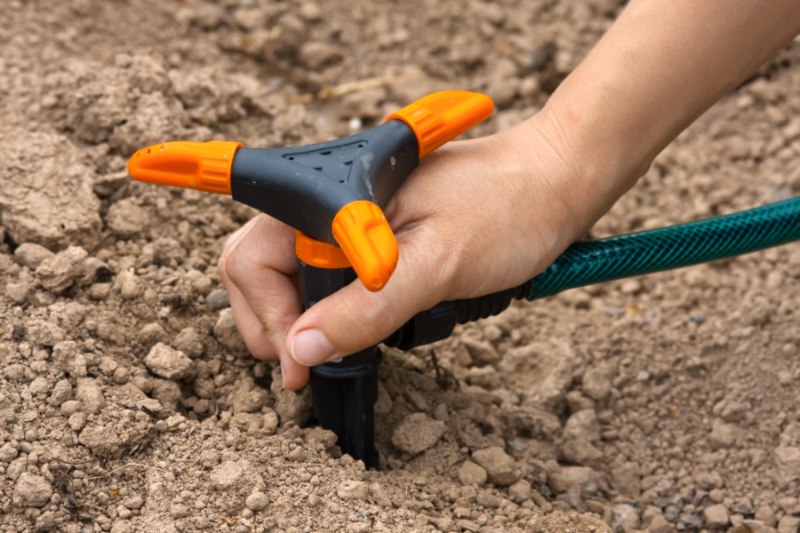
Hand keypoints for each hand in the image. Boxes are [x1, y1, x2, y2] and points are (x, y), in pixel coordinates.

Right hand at [217, 113, 602, 389]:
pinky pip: (334, 279)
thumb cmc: (507, 206)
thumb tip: (302, 348)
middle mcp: (330, 204)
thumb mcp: (437, 262)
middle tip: (309, 370)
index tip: (299, 366)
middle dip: (278, 325)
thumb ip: (368, 306)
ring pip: (296, 279)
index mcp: (332, 194)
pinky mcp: (375, 239)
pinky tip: (366, 329)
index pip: (254, 260)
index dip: (268, 319)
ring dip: (308, 322)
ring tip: (342, 353)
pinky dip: (337, 312)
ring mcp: (350, 222)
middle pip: (263, 270)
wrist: (555, 185)